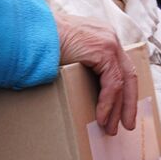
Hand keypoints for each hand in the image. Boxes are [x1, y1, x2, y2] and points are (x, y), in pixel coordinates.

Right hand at [51, 11, 137, 134]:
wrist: (32, 31)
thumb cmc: (41, 42)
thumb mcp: (66, 52)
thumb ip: (79, 64)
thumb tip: (81, 89)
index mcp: (102, 36)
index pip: (120, 66)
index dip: (124, 90)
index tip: (122, 109)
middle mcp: (109, 37)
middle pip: (128, 75)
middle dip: (128, 103)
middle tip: (126, 124)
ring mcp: (109, 43)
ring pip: (123, 82)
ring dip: (117, 108)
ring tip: (111, 128)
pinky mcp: (104, 51)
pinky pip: (112, 84)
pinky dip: (107, 103)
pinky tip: (101, 118)